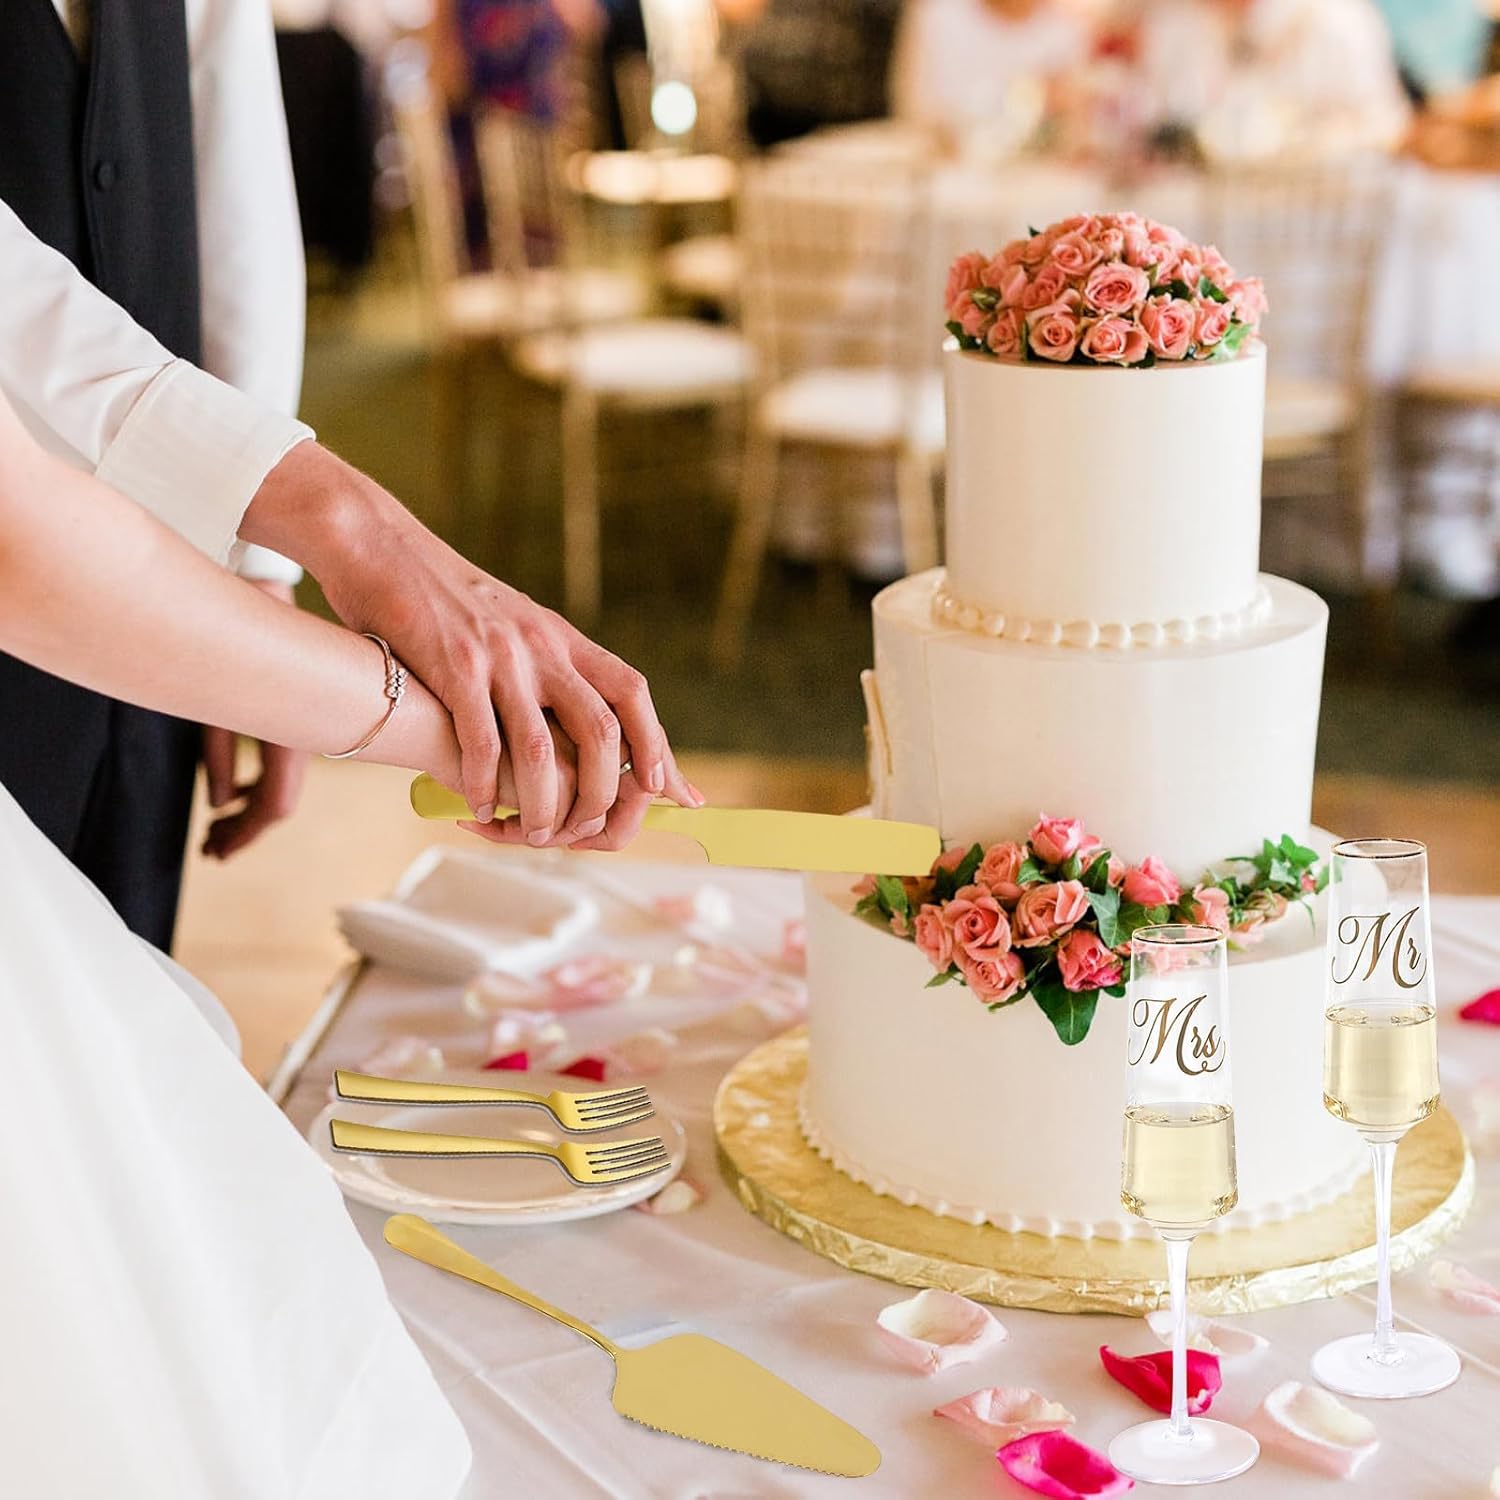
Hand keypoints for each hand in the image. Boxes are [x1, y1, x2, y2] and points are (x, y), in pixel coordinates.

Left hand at [200, 580, 310, 858]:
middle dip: (243, 828)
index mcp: (293, 734)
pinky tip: (230, 788)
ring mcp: (297, 722)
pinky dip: (247, 779)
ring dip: (244, 808)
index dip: (245, 834)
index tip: (217, 851)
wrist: (267, 580)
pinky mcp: (288, 707)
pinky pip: (272, 758)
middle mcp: (300, 733)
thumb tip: (220, 802)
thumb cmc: (250, 627)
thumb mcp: (221, 694)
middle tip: (212, 847)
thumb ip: (218, 751)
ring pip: (275, 783)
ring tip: (217, 825)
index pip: (275, 804)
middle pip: (276, 801)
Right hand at [240, 444, 702, 845]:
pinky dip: (483, 785)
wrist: (377, 544)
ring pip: (542, 749)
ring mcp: (499, 655)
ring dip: (540, 803)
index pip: (630, 691)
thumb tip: (573, 707)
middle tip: (587, 828)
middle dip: (602, 790)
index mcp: (560, 636)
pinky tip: (476, 809)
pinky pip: (481, 741)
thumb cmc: (441, 597)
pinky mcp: (453, 666)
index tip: (668, 789)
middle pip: (601, 729)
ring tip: (530, 834)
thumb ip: (543, 660)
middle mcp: (540, 645)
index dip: (656, 743)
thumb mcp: (511, 620)